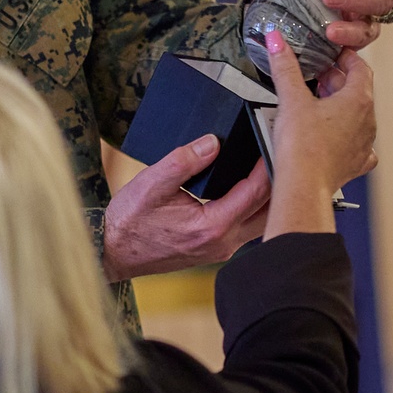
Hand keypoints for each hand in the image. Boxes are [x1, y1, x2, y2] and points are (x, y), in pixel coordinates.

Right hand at [102, 140, 270, 280]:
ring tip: (270, 165)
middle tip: (280, 149)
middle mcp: (223, 243)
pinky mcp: (216, 249)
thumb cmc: (129, 222)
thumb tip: (214, 142)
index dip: (268, 164)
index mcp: (211, 226)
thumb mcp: (151, 183)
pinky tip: (251, 188)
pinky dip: (255, 206)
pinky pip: (249, 227)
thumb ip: (184, 161)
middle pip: (269, 209)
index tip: (273, 140)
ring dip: (269, 195)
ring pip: (262, 221)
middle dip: (278, 179)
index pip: (256, 192)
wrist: (113, 252)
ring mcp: (222, 250)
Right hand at [263, 29, 377, 238]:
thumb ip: (284, 66)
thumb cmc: (302, 146)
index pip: (360, 68)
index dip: (346, 58)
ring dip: (341, 107)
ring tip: (318, 104)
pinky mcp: (356, 163)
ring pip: (358, 117)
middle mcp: (368, 121)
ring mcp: (364, 143)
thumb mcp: (291, 99)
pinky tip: (332, 136)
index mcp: (358, 100)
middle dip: (338, 81)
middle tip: (318, 76)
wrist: (304, 186)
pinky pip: (358, 144)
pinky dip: (346, 136)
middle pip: (359, 91)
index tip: (333, 54)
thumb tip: (276, 40)